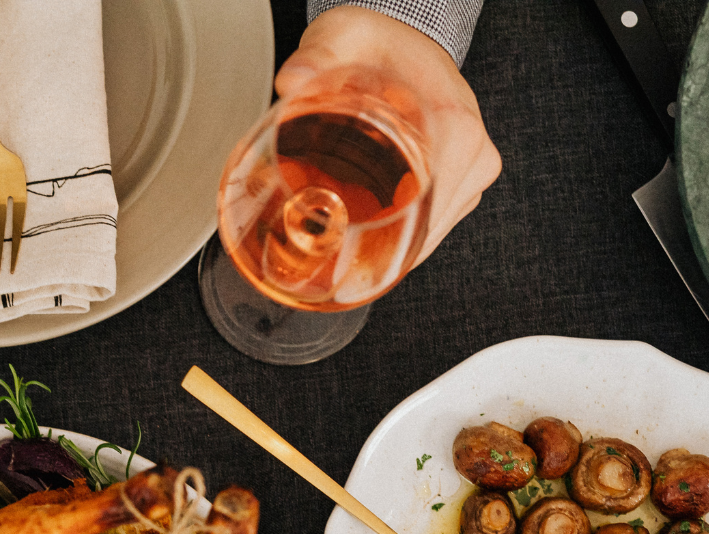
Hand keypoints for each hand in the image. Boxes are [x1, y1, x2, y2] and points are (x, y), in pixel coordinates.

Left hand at [275, 5, 500, 265]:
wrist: (405, 37)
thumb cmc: (378, 43)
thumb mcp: (344, 36)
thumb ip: (318, 55)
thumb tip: (293, 82)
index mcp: (455, 128)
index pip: (426, 212)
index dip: (383, 245)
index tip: (343, 259)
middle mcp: (474, 154)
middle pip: (425, 233)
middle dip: (377, 255)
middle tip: (328, 264)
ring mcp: (474, 171)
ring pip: (430, 236)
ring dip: (390, 250)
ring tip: (344, 253)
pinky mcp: (465, 182)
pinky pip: (435, 226)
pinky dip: (403, 238)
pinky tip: (370, 240)